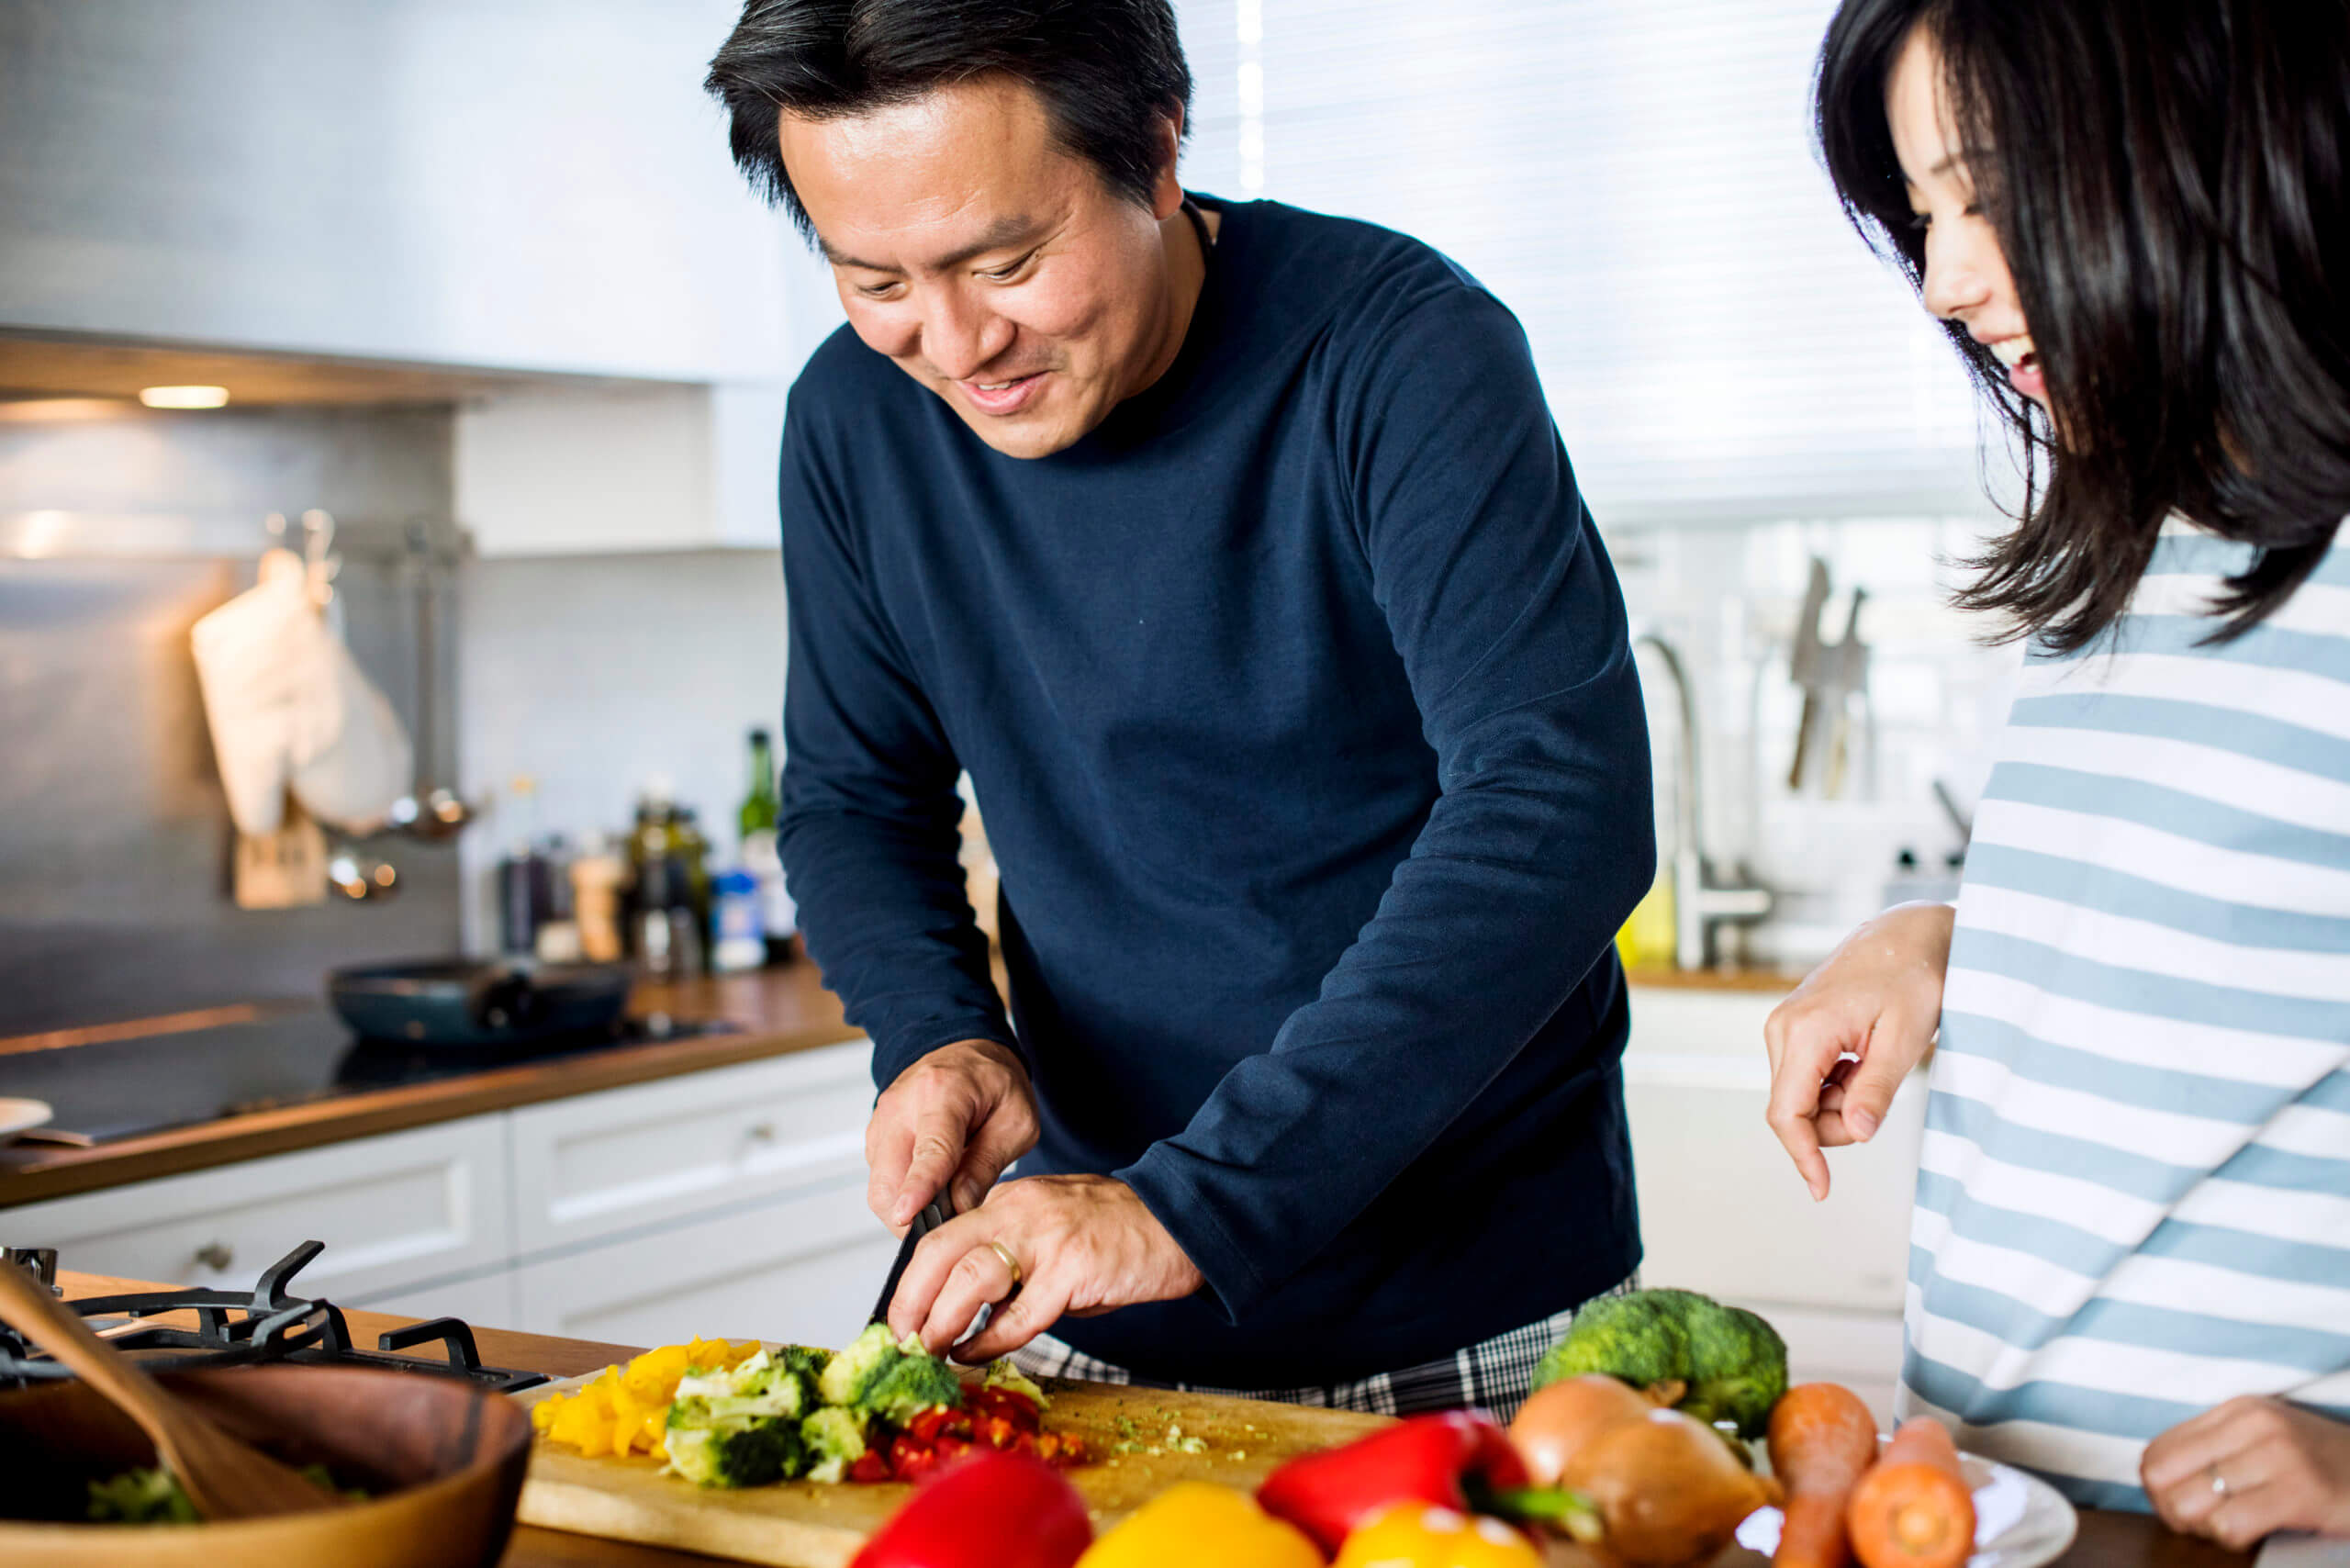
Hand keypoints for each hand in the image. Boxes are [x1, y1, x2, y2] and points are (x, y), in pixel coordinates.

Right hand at [866, 1038, 1039, 1231]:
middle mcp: (902, 1105)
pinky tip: (930, 1187)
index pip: (929, 1149)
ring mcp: (882, 1120)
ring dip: (906, 1208)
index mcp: (944, 1092)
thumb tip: (961, 1207)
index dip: (919, 1187)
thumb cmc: (995, 1082)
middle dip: (910, 1216)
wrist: (965, 1050)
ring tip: (943, 1204)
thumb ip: (987, 1164)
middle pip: (889, 1178)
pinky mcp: (876, 1135)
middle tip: (946, 1227)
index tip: (908, 1216)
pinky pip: (881, 1178)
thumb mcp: (1016, 1121)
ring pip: (880, 1186)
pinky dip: (902, 1194)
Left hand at [886, 1174, 1205, 1361]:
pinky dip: (990, 1341)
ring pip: (971, 1279)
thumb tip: (972, 1314)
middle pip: (940, 1251)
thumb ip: (1012, 1262)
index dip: (911, 1282)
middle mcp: (1019, 1212)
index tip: (901, 1317)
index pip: (940, 1237)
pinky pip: (1020, 1315)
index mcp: (1009, 1201)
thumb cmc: (1117, 1234)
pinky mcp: (1074, 1269)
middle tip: (902, 1339)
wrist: (1179, 1223)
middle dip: (910, 1300)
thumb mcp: (1051, 1232)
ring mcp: (1046, 1239)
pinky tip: (976, 1354)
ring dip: (943, 1322)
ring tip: (933, 1351)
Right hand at [1763, 901, 1952, 1200]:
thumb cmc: (1912, 976)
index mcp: (1805, 1031)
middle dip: (1837, 1124)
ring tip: (1879, 1069)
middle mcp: (1783, 1028)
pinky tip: (1865, 1061)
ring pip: (1801, 1097)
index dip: (1803, 1155)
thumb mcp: (1905, 1039)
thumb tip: (1857, 1136)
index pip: (1787, 1111)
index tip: (1822, 1188)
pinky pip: (1807, 1078)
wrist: (1907, 933)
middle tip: (1882, 1101)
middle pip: (1794, 1110)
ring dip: (1841, 1103)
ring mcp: (1786, 1026)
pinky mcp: (1796, 1027)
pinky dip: (1838, 1086)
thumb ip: (1876, 1090)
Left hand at [2144, 1397, 2349, 1548]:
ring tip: (2228, 1527)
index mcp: (2236, 1410)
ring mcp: (2277, 1456)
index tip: (2178, 1505)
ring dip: (2203, 1527)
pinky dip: (2231, 1537)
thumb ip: (2215, 1449)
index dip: (2157, 1489)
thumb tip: (2158, 1479)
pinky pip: (2230, 1523)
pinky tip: (2251, 1533)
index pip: (2157, 1450)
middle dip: (2171, 1510)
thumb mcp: (2265, 1440)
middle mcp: (2252, 1424)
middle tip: (2200, 1523)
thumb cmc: (2320, 1465)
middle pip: (2162, 1476)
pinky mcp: (2300, 1492)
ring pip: (2191, 1502)